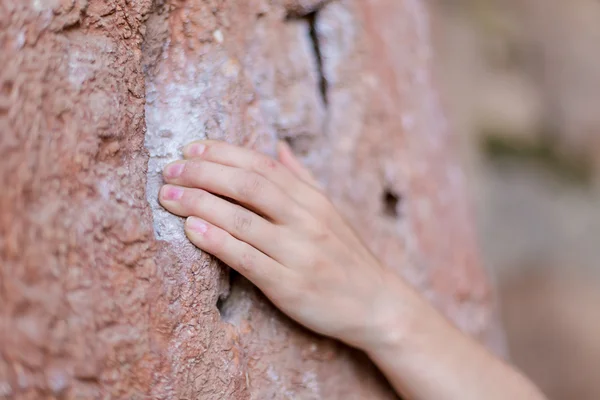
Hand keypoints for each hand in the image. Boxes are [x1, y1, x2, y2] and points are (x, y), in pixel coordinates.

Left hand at [159, 140, 405, 348]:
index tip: (191, 148)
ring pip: (242, 219)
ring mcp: (299, 252)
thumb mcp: (330, 210)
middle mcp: (306, 219)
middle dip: (204, 173)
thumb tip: (279, 146)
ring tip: (169, 197)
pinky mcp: (289, 285)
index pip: (263, 165)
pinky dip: (217, 242)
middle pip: (248, 185)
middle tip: (169, 171)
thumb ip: (302, 178)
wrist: (376, 304)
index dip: (223, 153)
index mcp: (313, 199)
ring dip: (200, 204)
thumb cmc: (345, 255)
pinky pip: (247, 259)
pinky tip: (192, 230)